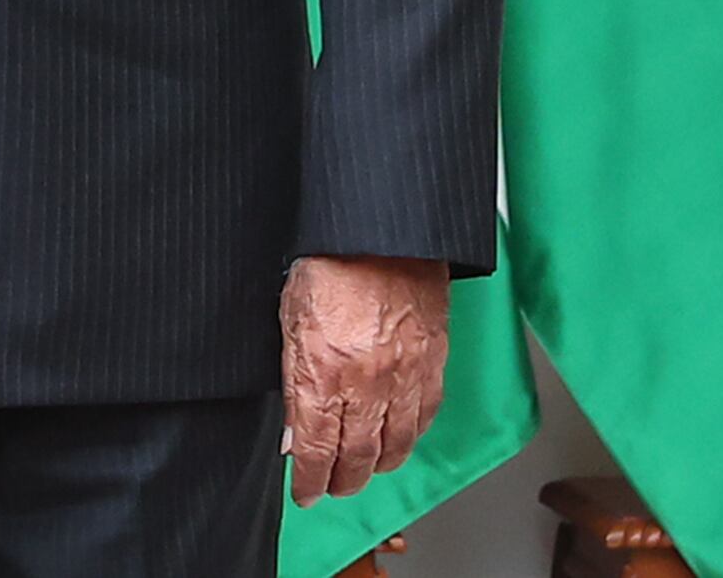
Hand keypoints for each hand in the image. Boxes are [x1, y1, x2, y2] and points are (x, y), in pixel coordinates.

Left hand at [280, 253, 449, 504]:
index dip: (310, 480)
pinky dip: (410, 436)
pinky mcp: (433, 363)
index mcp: (323, 371)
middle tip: (333, 488)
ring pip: (395, 445)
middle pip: (357, 456)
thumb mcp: (289, 319)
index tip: (305, 493)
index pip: (316, 448)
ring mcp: (404, 376)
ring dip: (377, 466)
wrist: (380, 230)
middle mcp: (366, 383)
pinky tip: (398, 440)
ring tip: (363, 471)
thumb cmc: (329, 262)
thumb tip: (295, 432)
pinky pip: (424, 417)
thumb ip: (292, 379)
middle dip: (342, 480)